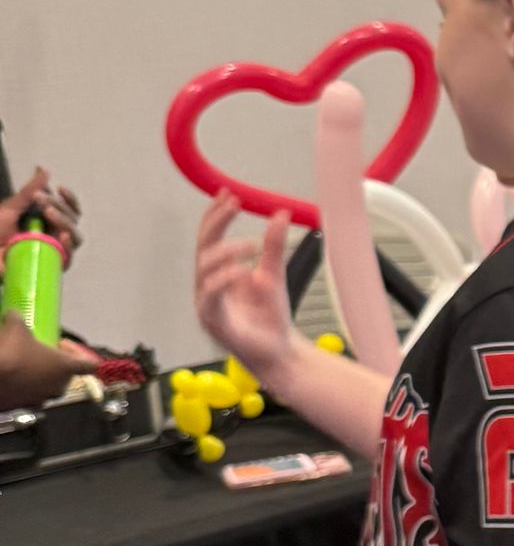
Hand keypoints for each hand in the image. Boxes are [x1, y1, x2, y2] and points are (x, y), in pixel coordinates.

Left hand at [0, 167, 81, 257]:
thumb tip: (43, 169)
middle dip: (61, 206)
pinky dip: (68, 246)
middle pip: (74, 219)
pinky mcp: (51, 266)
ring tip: (49, 213)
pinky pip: (69, 257)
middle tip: (41, 200)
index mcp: (48, 221)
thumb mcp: (11, 208)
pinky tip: (62, 235)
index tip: (60, 188)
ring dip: (66, 222)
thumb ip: (29, 190)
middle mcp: (54, 235)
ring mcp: (54, 251)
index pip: (70, 209)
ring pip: (76, 237)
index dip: (69, 198)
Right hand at [0, 311, 77, 410]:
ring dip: (42, 376)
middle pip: (67, 375)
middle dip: (56, 363)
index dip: (78, 351)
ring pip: (49, 386)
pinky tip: (14, 377)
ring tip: (26, 364)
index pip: (90, 364)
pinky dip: (28, 387)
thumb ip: (19, 319)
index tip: (61, 343)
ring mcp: (43, 399)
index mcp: (66, 368)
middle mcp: (59, 387)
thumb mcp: (16, 328)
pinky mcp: (27, 407)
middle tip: (41, 352)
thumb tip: (13, 314)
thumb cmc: (11, 354)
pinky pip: (32, 395)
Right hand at [193, 194, 297, 383]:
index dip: (215, 216)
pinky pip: (210, 297)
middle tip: (233, 205)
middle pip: (202, 247)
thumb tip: (279, 213)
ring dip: (225, 252)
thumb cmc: (271, 318)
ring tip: (250, 245)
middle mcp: (207, 286)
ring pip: (203, 270)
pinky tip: (242, 271)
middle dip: (216, 223)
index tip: (228, 194)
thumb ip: (273, 246)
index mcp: (218, 274)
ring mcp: (207, 305)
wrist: (280, 352)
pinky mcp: (213, 323)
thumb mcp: (273, 273)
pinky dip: (224, 280)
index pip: (210, 238)